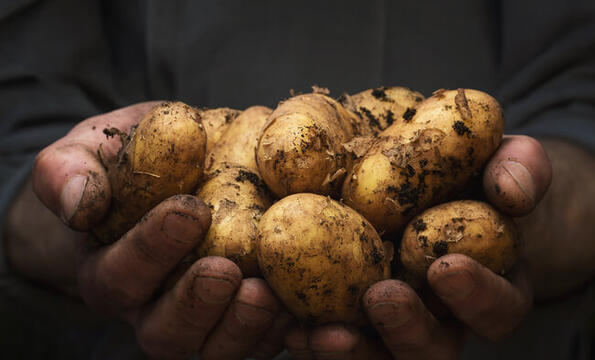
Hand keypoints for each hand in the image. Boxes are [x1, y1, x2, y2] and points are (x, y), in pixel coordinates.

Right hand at [13, 102, 293, 358]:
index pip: (121, 276)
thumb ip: (70, 171)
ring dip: (244, 325)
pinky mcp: (245, 314)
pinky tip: (305, 303)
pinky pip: (263, 336)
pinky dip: (286, 325)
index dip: (151, 250)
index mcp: (112, 271)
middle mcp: (154, 306)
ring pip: (218, 345)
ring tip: (269, 292)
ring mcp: (204, 316)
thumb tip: (78, 204)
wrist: (172, 175)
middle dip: (197, 303)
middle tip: (226, 269)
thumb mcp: (89, 153)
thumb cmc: (127, 166)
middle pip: (167, 331)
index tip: (188, 210)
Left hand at [284, 135, 551, 358]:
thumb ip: (520, 169)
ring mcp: (391, 324)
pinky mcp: (347, 317)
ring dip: (347, 350)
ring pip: (376, 357)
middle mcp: (440, 318)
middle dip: (405, 330)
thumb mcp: (503, 163)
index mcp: (489, 287)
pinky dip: (307, 336)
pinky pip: (329, 340)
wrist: (429, 184)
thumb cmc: (472, 176)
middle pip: (430, 351)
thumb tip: (512, 190)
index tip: (446, 266)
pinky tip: (285, 321)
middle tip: (380, 297)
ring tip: (315, 331)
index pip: (497, 309)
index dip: (477, 297)